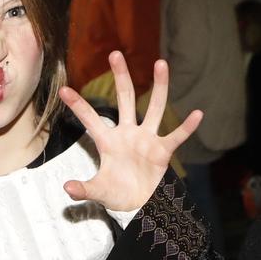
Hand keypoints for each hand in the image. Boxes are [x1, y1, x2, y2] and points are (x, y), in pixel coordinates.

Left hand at [55, 50, 202, 213]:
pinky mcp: (162, 151)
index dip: (78, 105)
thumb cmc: (117, 194)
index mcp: (108, 141)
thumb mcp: (97, 191)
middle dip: (121, 77)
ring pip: (154, 108)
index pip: (90, 119)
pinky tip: (198, 114)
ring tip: (161, 64)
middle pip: (124, 99)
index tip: (63, 90)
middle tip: (115, 54)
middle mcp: (128, 133)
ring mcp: (146, 139)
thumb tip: (67, 188)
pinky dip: (187, 127)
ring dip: (159, 87)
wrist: (139, 205)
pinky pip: (176, 136)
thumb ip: (83, 189)